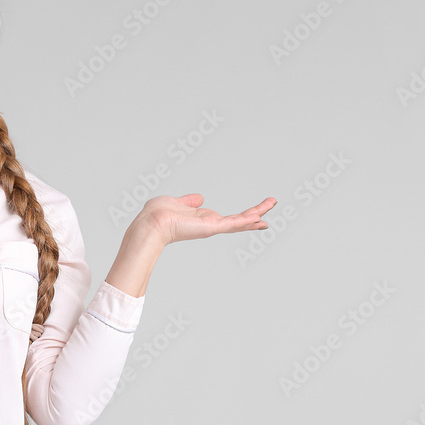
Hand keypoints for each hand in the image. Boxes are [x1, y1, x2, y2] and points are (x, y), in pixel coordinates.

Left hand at [137, 194, 276, 247]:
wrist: (151, 223)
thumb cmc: (157, 214)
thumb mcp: (176, 202)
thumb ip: (189, 201)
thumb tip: (199, 198)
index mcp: (202, 219)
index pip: (226, 218)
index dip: (241, 216)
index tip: (256, 214)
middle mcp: (209, 224)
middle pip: (238, 220)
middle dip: (255, 213)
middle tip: (271, 203)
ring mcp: (212, 227)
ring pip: (240, 221)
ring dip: (257, 213)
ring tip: (272, 203)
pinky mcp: (212, 227)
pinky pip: (234, 223)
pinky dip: (247, 220)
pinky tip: (260, 217)